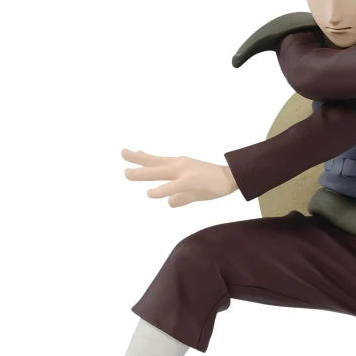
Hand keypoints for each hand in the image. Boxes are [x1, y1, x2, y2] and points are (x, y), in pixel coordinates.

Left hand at [122, 148, 237, 206]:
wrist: (232, 177)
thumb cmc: (214, 183)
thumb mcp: (193, 190)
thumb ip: (179, 195)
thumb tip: (168, 203)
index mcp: (179, 165)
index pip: (156, 160)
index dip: (142, 157)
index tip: (131, 153)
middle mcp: (178, 165)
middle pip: (152, 161)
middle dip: (135, 159)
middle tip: (122, 153)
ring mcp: (183, 172)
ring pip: (156, 171)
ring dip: (140, 173)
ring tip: (126, 173)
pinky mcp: (190, 181)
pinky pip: (171, 187)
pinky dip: (159, 190)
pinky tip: (151, 193)